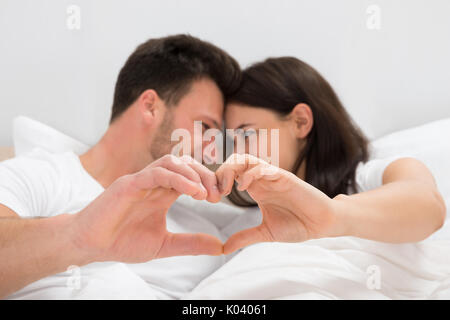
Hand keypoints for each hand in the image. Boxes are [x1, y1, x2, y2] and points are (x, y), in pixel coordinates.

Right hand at [72, 155, 222, 262]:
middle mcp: (154, 183)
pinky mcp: (128, 184)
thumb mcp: (164, 244)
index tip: (219, 197)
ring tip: (204, 194)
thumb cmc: (122, 241)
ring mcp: (141, 180)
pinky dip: (177, 178)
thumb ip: (190, 243)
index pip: (191, 177)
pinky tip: (192, 191)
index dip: (208, 182)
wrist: (90, 246)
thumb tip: (219, 246)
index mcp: (163, 193)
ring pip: (172, 163)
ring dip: (193, 174)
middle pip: (185, 165)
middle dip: (205, 175)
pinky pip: (156, 173)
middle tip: (217, 195)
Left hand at [216, 154, 339, 253]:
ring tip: (227, 189)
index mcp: (256, 188)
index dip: (218, 181)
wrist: (321, 225)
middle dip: (221, 172)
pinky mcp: (285, 177)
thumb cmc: (297, 225)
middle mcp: (262, 179)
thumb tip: (223, 248)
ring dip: (232, 169)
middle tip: (217, 193)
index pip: (231, 173)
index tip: (211, 199)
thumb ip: (245, 237)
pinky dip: (251, 174)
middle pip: (235, 161)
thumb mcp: (265, 233)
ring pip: (247, 159)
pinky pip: (265, 167)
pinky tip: (244, 187)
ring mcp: (272, 176)